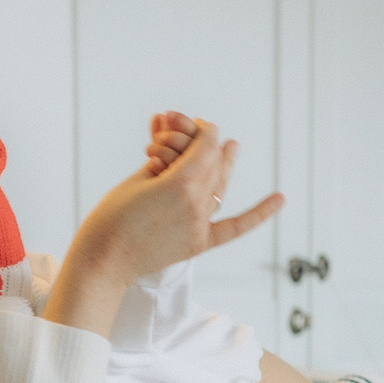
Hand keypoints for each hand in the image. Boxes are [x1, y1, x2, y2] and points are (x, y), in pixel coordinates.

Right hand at [45, 117, 283, 337]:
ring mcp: (202, 225)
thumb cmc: (110, 218)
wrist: (102, 261)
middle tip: (191, 133)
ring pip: (222, 185)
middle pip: (215, 161)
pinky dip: (258, 214)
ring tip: (232, 146)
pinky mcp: (199, 244)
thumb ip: (163, 159)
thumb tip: (174, 141)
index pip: (206, 142)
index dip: (197, 127)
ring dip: (224, 163)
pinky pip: (235, 227)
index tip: (184, 122)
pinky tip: (280, 199)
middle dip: (203, 143)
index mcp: (182, 183)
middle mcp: (198, 204)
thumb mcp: (137, 179)